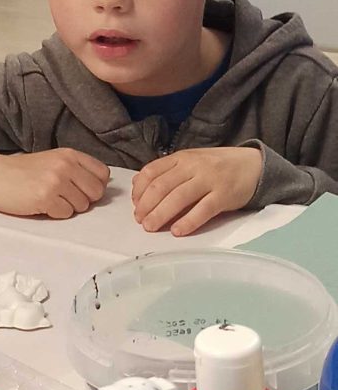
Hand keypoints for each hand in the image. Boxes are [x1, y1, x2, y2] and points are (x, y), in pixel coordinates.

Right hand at [0, 148, 110, 220]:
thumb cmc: (23, 171)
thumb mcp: (53, 160)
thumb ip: (76, 169)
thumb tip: (101, 187)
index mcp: (70, 154)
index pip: (103, 174)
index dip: (94, 186)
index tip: (79, 189)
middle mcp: (65, 165)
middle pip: (96, 193)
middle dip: (83, 199)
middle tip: (63, 197)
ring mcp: (56, 181)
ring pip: (82, 206)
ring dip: (67, 207)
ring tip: (49, 198)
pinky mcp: (45, 198)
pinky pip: (66, 214)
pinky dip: (55, 213)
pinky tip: (41, 204)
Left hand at [132, 146, 261, 236]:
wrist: (254, 165)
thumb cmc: (217, 166)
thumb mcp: (191, 161)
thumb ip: (166, 171)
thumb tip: (138, 185)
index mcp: (182, 158)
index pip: (152, 172)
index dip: (139, 191)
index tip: (135, 205)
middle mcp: (193, 167)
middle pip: (162, 186)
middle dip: (146, 205)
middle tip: (139, 221)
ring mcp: (209, 180)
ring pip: (178, 198)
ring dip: (161, 214)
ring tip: (150, 227)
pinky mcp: (224, 196)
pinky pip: (203, 210)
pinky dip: (188, 222)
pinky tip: (177, 231)